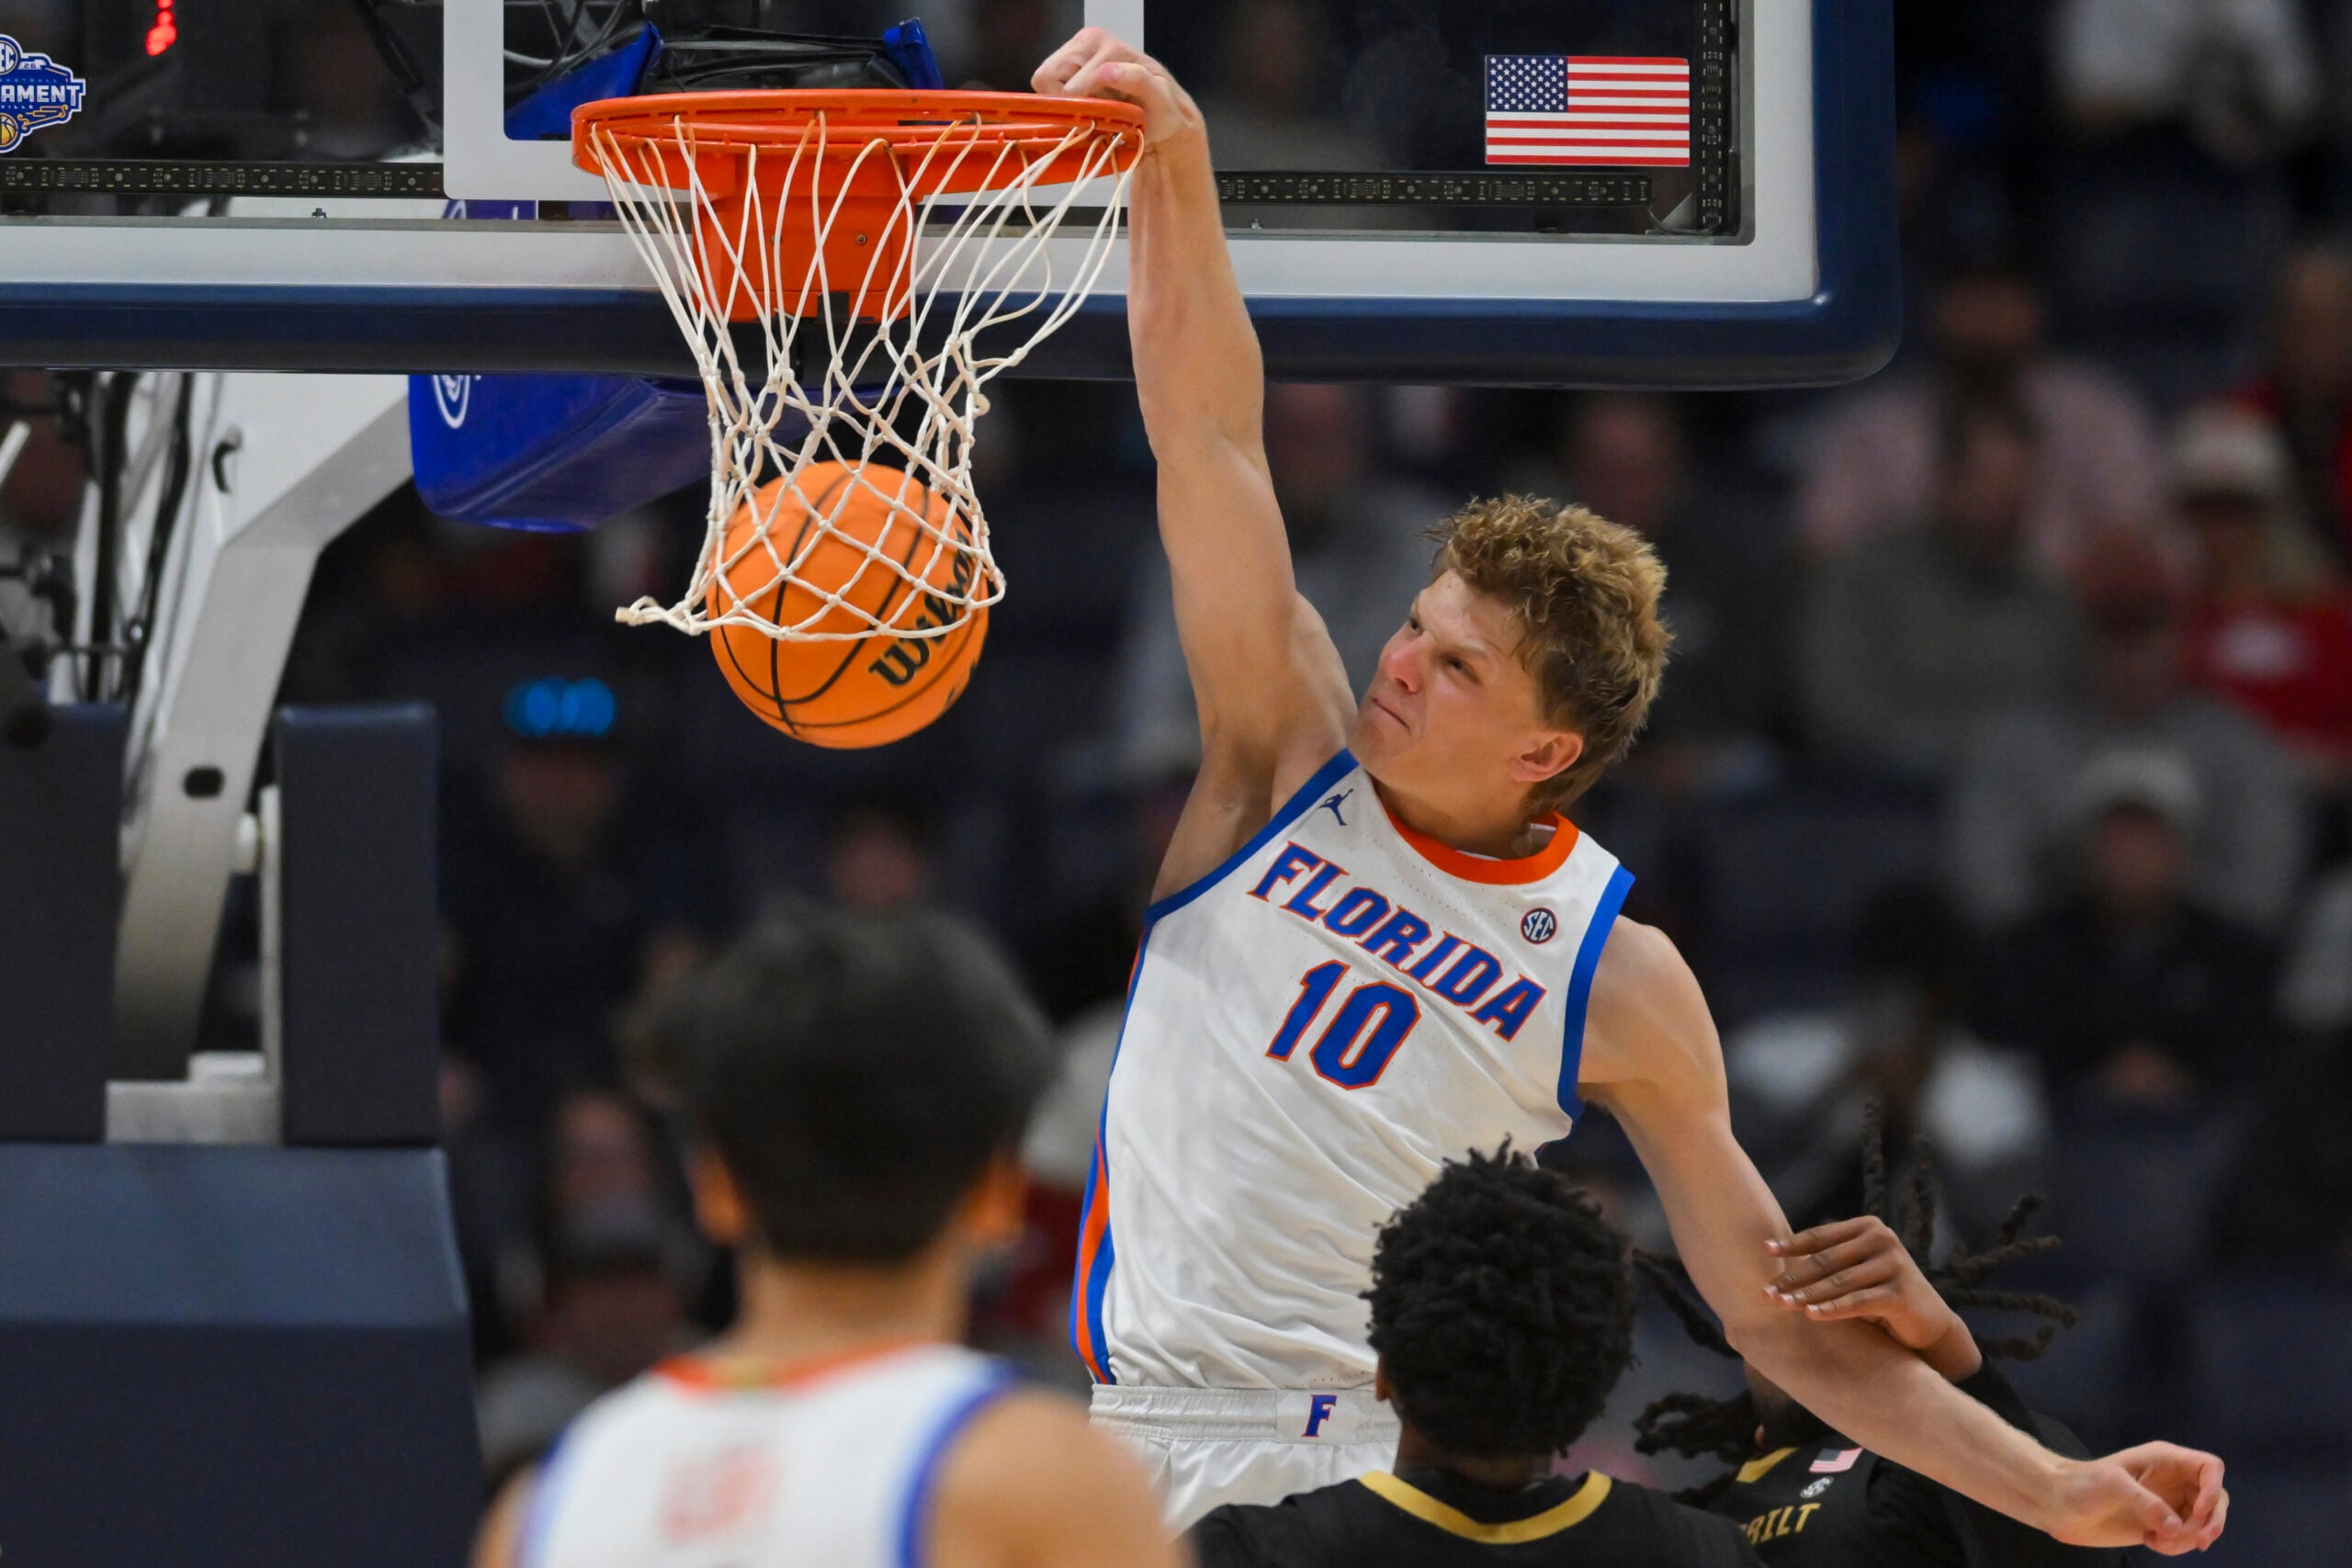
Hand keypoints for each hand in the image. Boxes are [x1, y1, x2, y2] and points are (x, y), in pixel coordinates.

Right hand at [1032, 28, 1201, 146]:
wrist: (1161, 111)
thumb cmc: (1160, 108)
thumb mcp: (1160, 99)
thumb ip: (1138, 81)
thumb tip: (1105, 71)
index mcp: (1109, 47)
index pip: (1069, 87)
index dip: (1079, 110)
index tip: (1097, 122)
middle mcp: (1088, 41)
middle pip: (1047, 77)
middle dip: (1066, 102)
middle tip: (1092, 112)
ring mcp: (1075, 49)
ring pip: (1043, 81)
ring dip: (1064, 100)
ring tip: (1092, 105)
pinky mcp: (1067, 61)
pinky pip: (1045, 85)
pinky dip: (1062, 98)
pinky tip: (1086, 101)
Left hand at [1765, 1215, 1978, 1376]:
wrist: (1929, 1323)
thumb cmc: (1881, 1294)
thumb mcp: (1856, 1271)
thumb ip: (1829, 1261)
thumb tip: (1772, 1255)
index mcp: (1868, 1228)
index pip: (1820, 1237)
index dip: (1791, 1245)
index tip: (1765, 1251)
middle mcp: (1883, 1239)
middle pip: (1826, 1260)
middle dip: (1793, 1278)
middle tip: (1766, 1292)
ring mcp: (1895, 1264)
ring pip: (1839, 1282)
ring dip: (1807, 1296)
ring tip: (1782, 1305)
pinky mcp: (1902, 1292)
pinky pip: (1859, 1301)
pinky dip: (1833, 1309)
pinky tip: (1811, 1315)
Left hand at [2046, 1444, 2226, 1553]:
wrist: (2058, 1505)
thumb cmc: (2081, 1485)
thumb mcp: (2112, 1485)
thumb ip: (2146, 1502)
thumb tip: (2176, 1526)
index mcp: (2165, 1460)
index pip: (2210, 1467)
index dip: (2214, 1489)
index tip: (2200, 1511)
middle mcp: (2173, 1480)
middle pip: (2216, 1499)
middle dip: (2210, 1523)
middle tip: (2195, 1541)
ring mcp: (2168, 1504)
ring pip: (2202, 1523)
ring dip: (2188, 1538)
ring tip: (2157, 1541)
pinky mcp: (2160, 1525)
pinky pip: (2185, 1538)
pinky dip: (2176, 1546)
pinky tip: (2151, 1542)